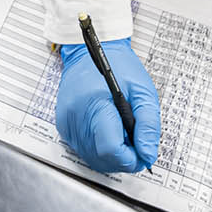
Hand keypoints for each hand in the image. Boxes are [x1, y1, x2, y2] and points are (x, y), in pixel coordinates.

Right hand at [55, 38, 161, 173]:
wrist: (90, 53)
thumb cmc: (118, 67)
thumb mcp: (143, 91)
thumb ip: (148, 125)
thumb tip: (147, 154)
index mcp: (96, 104)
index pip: (111, 149)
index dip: (130, 159)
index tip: (142, 155)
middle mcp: (76, 116)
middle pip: (101, 158)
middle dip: (123, 159)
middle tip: (136, 145)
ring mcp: (67, 122)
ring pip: (92, 158)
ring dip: (111, 156)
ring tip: (123, 136)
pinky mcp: (63, 126)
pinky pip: (83, 150)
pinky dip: (99, 149)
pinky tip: (108, 133)